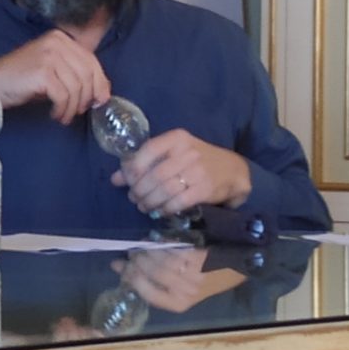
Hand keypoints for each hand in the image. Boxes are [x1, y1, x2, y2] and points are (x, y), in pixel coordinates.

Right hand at [0, 30, 111, 124]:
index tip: (100, 100)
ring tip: (64, 116)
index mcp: (60, 38)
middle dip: (87, 97)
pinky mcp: (42, 72)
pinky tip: (55, 114)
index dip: (100, 82)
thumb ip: (72, 72)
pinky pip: (63, 95)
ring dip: (73, 107)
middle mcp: (56, 42)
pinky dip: (62, 109)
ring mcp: (49, 56)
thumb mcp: (50, 70)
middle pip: (87, 73)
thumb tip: (101, 90)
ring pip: (76, 86)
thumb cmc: (19, 80)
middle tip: (80, 111)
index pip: (91, 60)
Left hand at [113, 129, 250, 217]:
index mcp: (177, 139)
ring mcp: (198, 171)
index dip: (133, 168)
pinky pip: (178, 202)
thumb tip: (115, 179)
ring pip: (164, 189)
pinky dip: (165, 209)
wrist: (233, 170)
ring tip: (144, 206)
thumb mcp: (172, 154)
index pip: (148, 150)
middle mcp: (188, 152)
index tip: (126, 180)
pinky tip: (160, 211)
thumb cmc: (196, 160)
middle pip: (154, 174)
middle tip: (134, 198)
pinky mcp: (205, 189)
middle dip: (139, 190)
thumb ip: (144, 163)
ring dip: (149, 201)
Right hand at [113, 247, 248, 312]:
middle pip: (148, 273)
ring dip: (146, 250)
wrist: (244, 266)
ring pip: (158, 260)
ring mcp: (190, 275)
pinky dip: (161, 243)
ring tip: (142, 245)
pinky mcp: (197, 259)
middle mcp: (183, 292)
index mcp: (179, 303)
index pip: (145, 293)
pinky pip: (170, 250)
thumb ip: (164, 285)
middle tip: (130, 252)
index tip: (118, 265)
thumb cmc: (214, 278)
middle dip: (135, 261)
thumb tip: (130, 271)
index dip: (129, 278)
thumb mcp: (189, 291)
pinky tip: (157, 239)